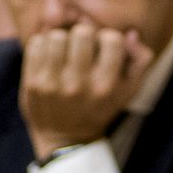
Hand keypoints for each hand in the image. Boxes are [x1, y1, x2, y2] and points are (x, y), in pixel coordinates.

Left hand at [21, 21, 154, 160]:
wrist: (66, 139)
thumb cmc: (99, 109)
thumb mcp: (127, 92)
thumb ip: (139, 62)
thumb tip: (130, 34)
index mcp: (106, 86)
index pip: (112, 39)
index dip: (108, 39)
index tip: (103, 50)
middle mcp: (79, 85)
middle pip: (82, 33)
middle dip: (83, 37)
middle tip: (82, 49)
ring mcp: (53, 84)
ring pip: (56, 35)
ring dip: (62, 40)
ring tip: (64, 53)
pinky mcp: (33, 83)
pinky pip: (36, 43)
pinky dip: (43, 46)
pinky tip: (50, 58)